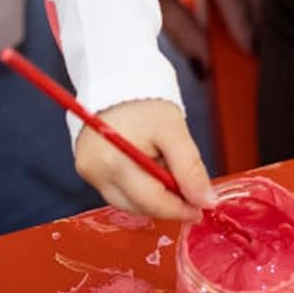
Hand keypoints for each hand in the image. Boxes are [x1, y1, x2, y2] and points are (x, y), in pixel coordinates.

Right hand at [73, 100, 213, 221]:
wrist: (119, 83)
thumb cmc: (146, 103)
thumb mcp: (174, 131)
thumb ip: (190, 168)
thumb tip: (205, 201)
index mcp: (114, 161)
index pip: (150, 201)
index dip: (179, 209)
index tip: (201, 210)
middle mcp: (94, 172)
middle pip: (137, 206)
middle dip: (167, 203)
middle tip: (190, 193)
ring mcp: (88, 173)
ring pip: (128, 202)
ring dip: (153, 196)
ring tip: (168, 171)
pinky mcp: (88, 170)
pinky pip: (118, 191)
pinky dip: (139, 188)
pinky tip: (152, 170)